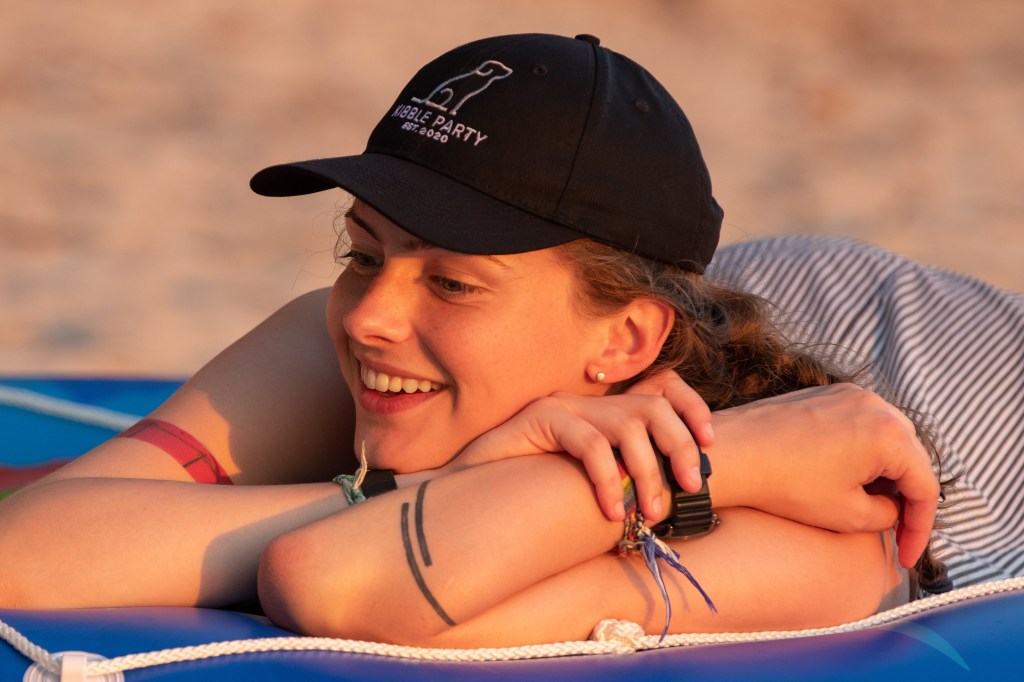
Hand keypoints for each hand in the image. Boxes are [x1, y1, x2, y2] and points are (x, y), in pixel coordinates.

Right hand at [451, 371, 713, 521]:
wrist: (472, 491)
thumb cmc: (534, 492)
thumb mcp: (590, 481)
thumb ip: (624, 476)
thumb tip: (672, 498)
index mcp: (604, 410)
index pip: (660, 387)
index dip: (691, 407)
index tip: (711, 442)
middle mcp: (588, 401)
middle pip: (653, 405)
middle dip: (681, 445)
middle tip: (691, 487)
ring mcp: (564, 406)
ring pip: (626, 425)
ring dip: (648, 470)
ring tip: (650, 511)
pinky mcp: (541, 418)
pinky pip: (589, 445)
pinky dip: (607, 479)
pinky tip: (610, 510)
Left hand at [712, 383, 938, 567]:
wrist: (732, 454)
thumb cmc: (785, 485)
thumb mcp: (848, 514)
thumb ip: (887, 515)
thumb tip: (893, 507)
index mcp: (889, 435)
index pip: (925, 487)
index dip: (921, 528)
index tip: (906, 557)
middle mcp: (876, 405)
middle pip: (912, 459)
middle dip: (907, 498)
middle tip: (894, 533)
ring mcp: (850, 394)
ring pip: (889, 440)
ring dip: (887, 474)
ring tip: (869, 505)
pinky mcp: (827, 394)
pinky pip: (862, 425)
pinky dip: (865, 452)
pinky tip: (847, 477)